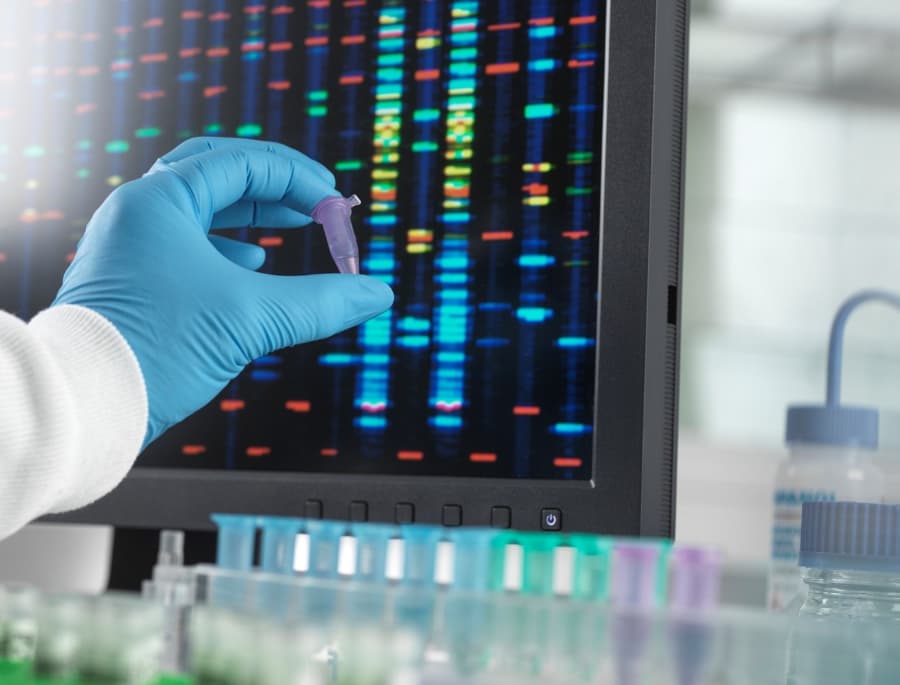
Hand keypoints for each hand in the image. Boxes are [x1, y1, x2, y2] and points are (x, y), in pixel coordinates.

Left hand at [53, 138, 392, 444]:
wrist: (85, 405)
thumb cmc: (155, 351)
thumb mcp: (252, 319)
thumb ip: (322, 302)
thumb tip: (377, 294)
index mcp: (160, 201)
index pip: (242, 163)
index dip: (298, 178)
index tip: (335, 203)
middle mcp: (140, 213)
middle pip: (217, 173)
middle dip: (274, 185)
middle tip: (316, 201)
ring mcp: (133, 245)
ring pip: (202, 209)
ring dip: (252, 214)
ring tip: (293, 225)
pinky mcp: (135, 278)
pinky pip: (188, 243)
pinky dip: (228, 246)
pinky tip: (252, 264)